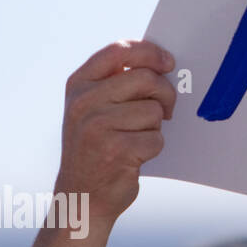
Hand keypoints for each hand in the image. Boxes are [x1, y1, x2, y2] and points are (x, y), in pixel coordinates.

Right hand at [58, 40, 176, 226]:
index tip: (168, 62)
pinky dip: (153, 147)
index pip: (118, 51)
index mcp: (79, 85)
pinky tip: (134, 156)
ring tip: (136, 137)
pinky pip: (156, 138)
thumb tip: (164, 63)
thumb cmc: (98, 146)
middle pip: (146, 78)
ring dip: (155, 126)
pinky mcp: (115, 150)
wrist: (82, 196)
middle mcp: (83, 102)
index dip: (149, 52)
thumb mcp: (94, 107)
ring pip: (154, 110)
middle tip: (166, 108)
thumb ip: (118, 82)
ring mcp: (97, 126)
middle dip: (165, 94)